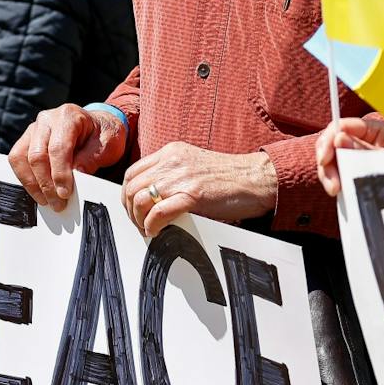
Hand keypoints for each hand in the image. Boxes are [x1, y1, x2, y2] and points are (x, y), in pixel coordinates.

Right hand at [9, 104, 127, 211]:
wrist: (97, 127)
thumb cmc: (102, 136)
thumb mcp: (107, 145)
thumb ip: (91, 159)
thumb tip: (75, 176)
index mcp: (68, 116)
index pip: (58, 148)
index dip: (59, 174)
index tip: (65, 194)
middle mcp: (47, 120)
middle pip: (37, 155)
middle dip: (46, 184)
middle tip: (58, 204)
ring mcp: (33, 129)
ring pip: (20, 158)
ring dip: (32, 184)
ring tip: (47, 201)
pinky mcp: (26, 141)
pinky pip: (17, 160)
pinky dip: (25, 179)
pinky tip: (39, 192)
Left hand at [120, 143, 276, 236]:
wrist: (257, 179)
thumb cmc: (230, 178)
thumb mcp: (193, 167)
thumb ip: (172, 175)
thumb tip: (152, 198)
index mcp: (171, 152)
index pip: (133, 172)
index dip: (126, 194)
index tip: (132, 209)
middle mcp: (173, 161)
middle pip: (131, 186)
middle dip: (129, 210)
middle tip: (138, 224)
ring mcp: (182, 177)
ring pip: (139, 198)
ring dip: (139, 220)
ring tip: (147, 229)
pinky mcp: (193, 194)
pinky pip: (158, 212)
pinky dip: (152, 225)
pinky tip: (156, 232)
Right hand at [315, 112, 383, 197]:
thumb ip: (362, 150)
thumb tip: (339, 139)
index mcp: (373, 130)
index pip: (346, 125)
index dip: (331, 137)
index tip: (325, 157)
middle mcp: (358, 138)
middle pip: (331, 140)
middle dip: (326, 159)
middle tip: (331, 179)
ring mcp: (350, 153)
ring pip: (328, 157)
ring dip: (327, 172)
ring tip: (334, 189)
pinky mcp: (346, 167)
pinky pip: (331, 170)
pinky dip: (331, 179)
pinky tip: (336, 189)